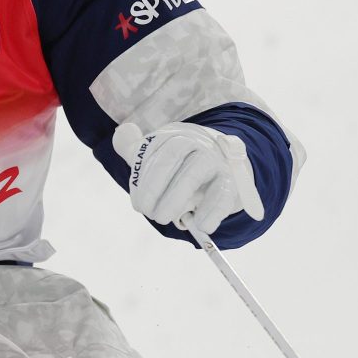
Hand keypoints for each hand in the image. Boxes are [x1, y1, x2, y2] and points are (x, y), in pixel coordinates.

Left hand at [111, 122, 263, 234]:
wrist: (224, 165)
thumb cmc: (182, 164)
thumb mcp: (157, 153)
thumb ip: (134, 146)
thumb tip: (124, 131)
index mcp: (175, 136)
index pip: (154, 152)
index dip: (143, 179)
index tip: (138, 204)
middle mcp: (196, 143)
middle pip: (171, 158)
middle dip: (153, 187)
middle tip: (148, 212)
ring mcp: (215, 160)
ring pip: (193, 174)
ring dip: (175, 199)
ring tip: (162, 218)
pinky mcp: (233, 181)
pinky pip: (222, 194)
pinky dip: (211, 211)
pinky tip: (201, 225)